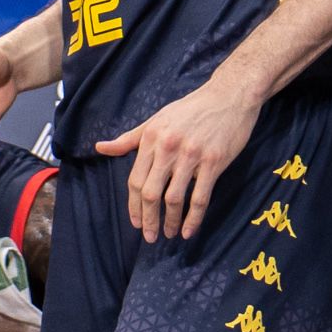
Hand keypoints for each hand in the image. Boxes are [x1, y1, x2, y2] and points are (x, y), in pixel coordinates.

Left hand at [94, 67, 268, 241]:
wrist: (230, 96)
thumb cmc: (192, 108)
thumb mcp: (157, 119)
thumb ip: (130, 138)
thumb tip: (100, 148)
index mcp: (152, 138)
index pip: (135, 180)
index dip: (133, 206)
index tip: (136, 223)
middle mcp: (168, 148)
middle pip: (151, 193)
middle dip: (148, 219)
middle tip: (149, 236)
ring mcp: (192, 156)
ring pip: (174, 198)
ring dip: (170, 222)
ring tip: (170, 234)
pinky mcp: (214, 162)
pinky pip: (200, 198)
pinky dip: (193, 218)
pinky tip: (189, 230)